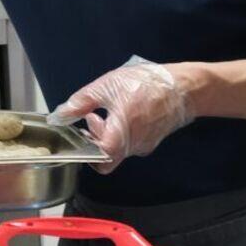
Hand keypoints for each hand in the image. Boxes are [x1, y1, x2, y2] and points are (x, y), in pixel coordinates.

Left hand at [53, 56, 192, 171]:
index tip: (81, 136)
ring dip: (108, 133)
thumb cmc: (148, 85)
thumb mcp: (107, 87)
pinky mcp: (152, 140)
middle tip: (91, 117)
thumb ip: (81, 102)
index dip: (87, 152)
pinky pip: (131, 142)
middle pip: (107, 155)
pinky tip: (123, 111)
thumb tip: (60, 115)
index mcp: (121, 134)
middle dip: (95, 138)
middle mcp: (134, 145)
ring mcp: (145, 144)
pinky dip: (122, 131)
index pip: (100, 161)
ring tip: (107, 110)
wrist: (184, 87)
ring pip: (119, 148)